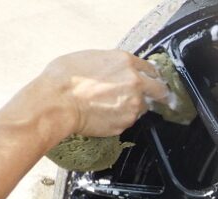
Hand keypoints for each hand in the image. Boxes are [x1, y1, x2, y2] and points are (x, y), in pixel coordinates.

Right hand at [39, 49, 169, 137]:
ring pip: (143, 107)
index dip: (151, 76)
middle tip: (151, 97)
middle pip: (160, 91)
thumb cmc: (65, 78)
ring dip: (134, 106)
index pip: (152, 69)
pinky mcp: (127, 122)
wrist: (57, 102)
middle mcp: (136, 83)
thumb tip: (120, 68)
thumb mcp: (90, 57)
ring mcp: (133, 104)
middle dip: (157, 94)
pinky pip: (129, 120)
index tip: (152, 80)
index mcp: (126, 62)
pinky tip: (105, 114)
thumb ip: (113, 63)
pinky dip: (121, 118)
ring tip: (112, 105)